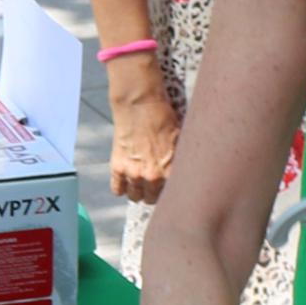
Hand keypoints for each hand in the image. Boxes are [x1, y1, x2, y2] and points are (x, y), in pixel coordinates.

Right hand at [109, 74, 178, 203]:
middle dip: (153, 194)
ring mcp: (133, 173)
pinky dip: (121, 188)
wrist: (140, 105)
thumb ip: (181, 161)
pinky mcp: (118, 167)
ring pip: (134, 197)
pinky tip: (126, 181)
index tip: (170, 191)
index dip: (171, 193)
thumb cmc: (164, 118)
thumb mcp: (181, 140)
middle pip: (151, 199)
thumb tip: (188, 172)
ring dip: (137, 191)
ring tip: (140, 184)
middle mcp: (152, 177)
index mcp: (171, 171)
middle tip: (153, 186)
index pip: (173, 196)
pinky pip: (117, 190)